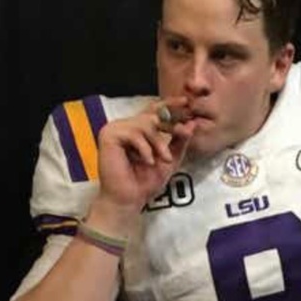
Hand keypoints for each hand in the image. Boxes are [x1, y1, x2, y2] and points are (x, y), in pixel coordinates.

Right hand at [94, 96, 195, 222]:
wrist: (130, 199)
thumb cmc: (146, 182)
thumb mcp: (170, 159)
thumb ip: (179, 141)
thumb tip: (192, 124)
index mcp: (138, 129)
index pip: (154, 110)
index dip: (170, 104)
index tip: (186, 102)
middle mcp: (125, 126)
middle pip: (153, 114)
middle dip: (170, 127)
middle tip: (180, 137)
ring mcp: (115, 129)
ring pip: (145, 123)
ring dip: (158, 142)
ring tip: (162, 159)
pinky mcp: (108, 135)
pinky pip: (133, 133)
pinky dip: (144, 149)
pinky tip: (146, 161)